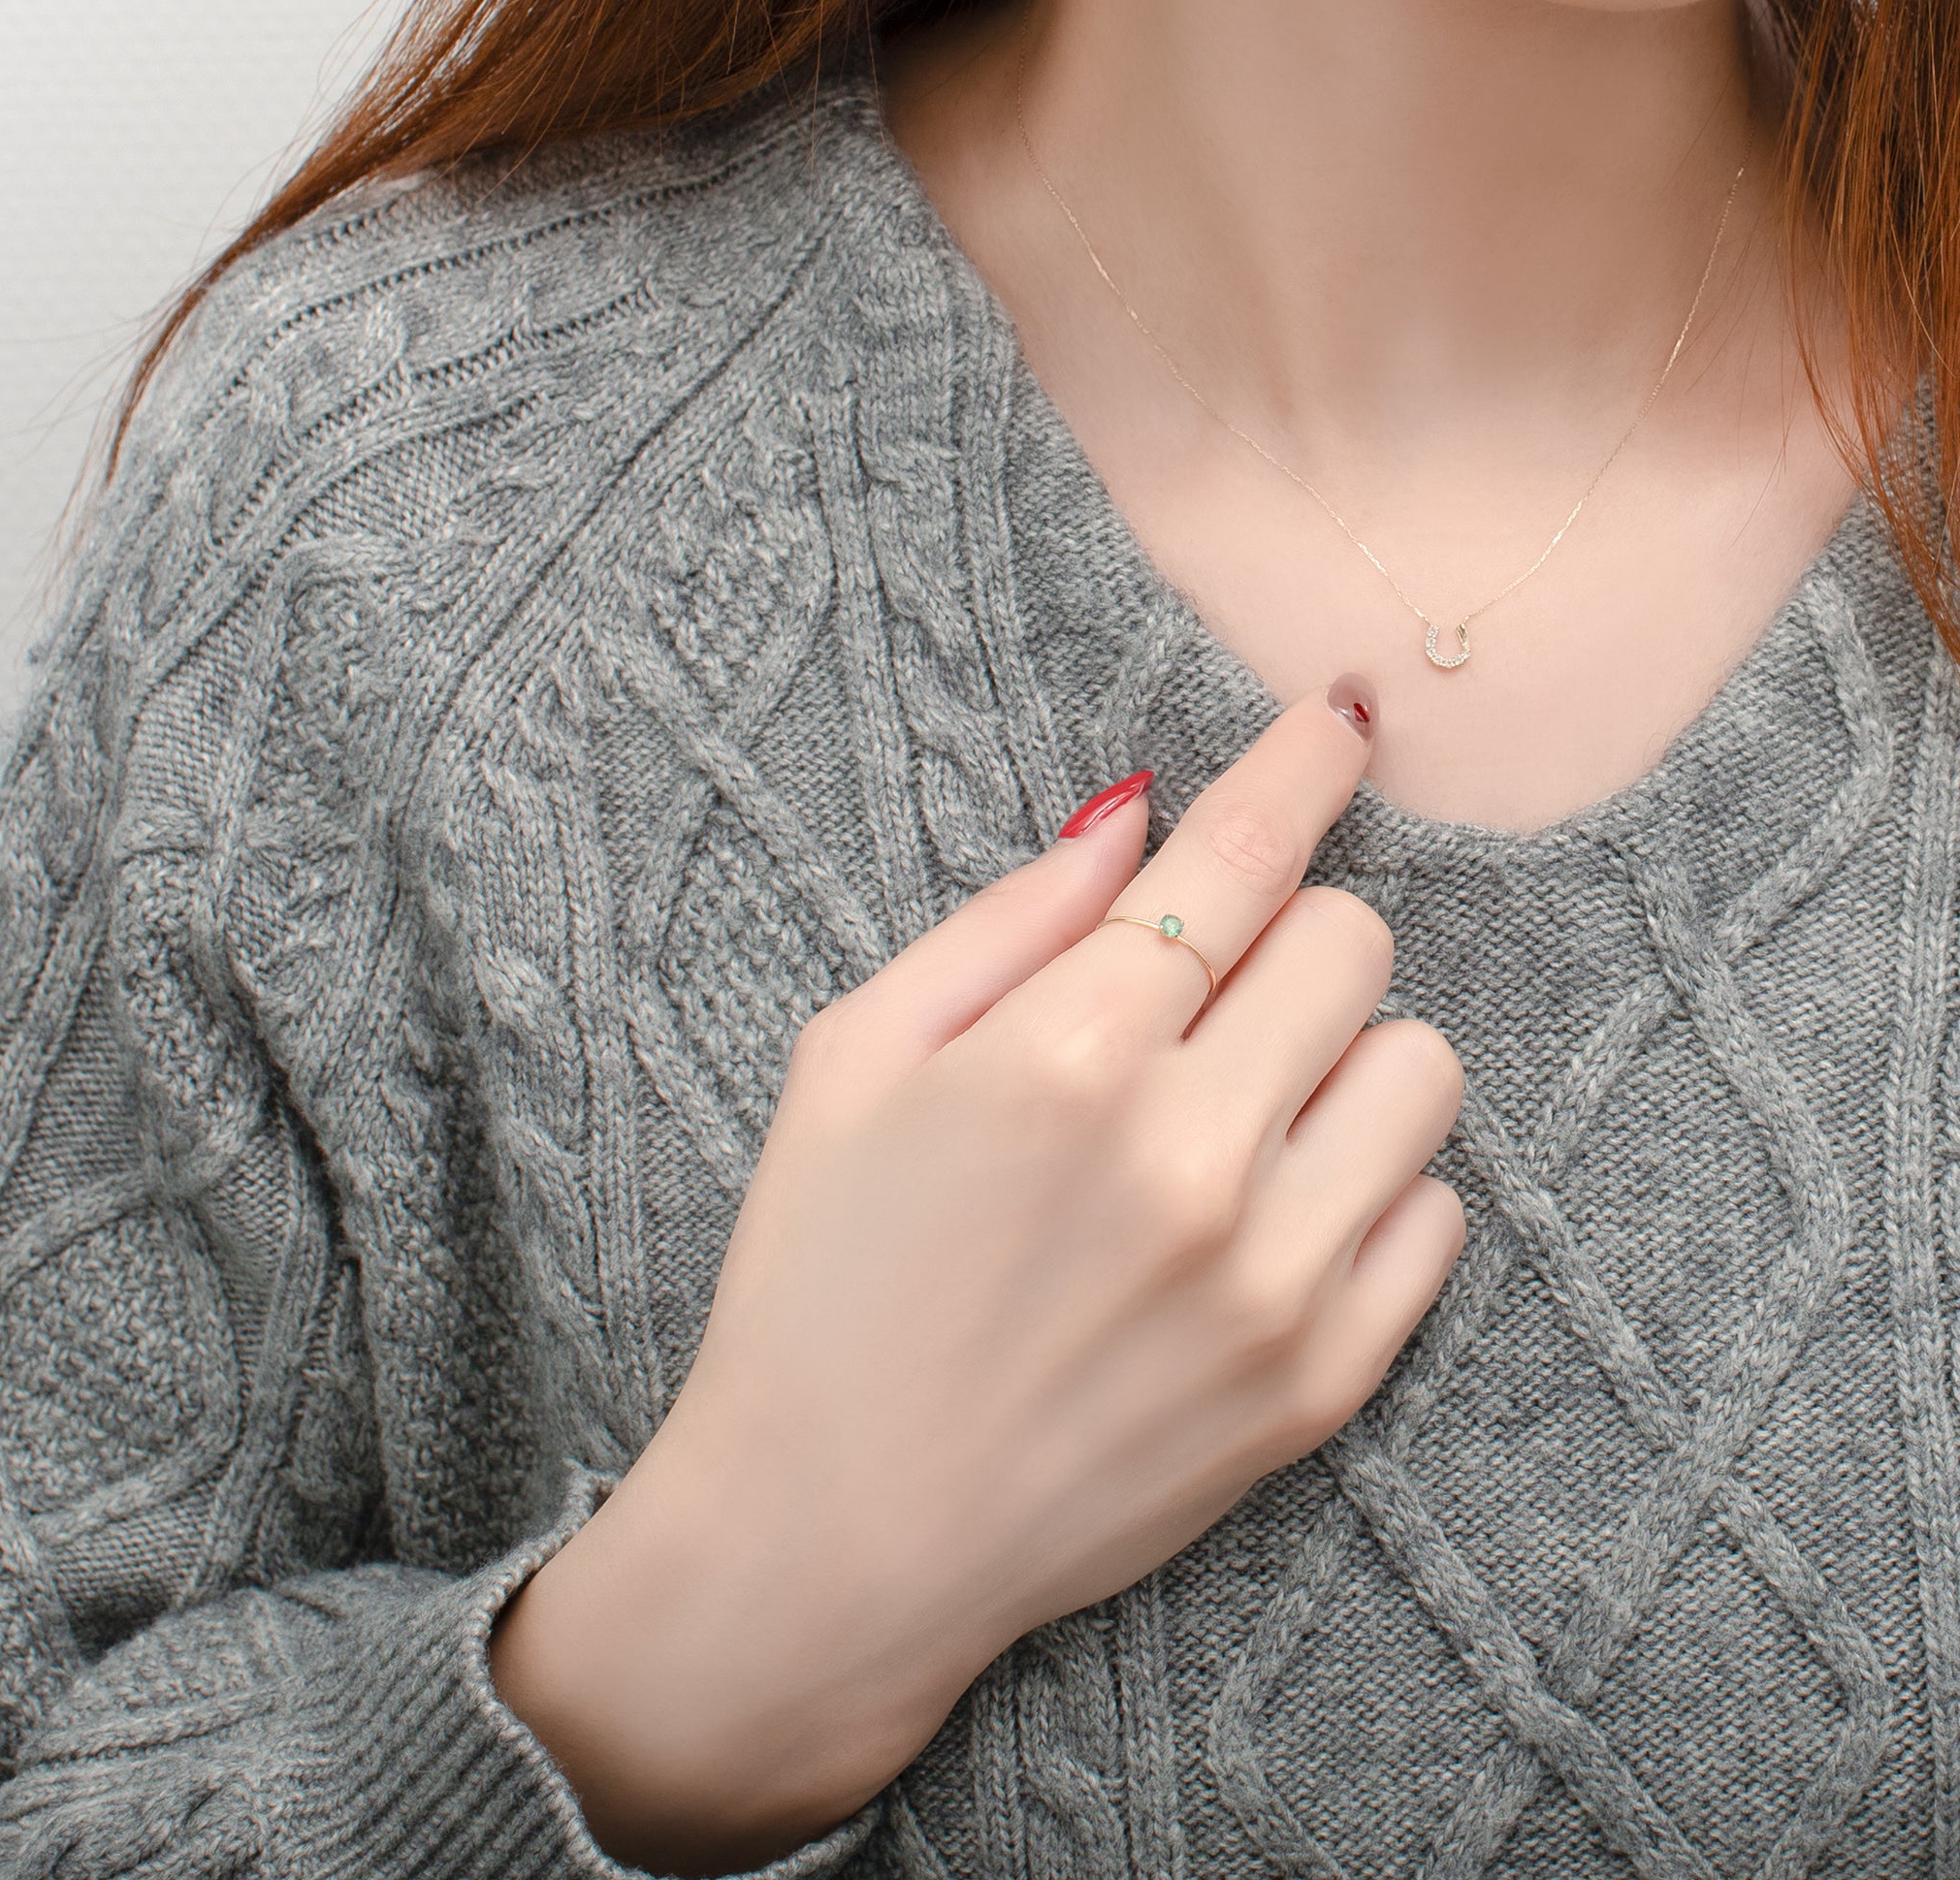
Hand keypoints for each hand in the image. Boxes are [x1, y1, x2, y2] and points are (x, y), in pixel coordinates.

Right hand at [490, 677, 1465, 1874]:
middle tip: (1198, 993)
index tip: (1348, 717)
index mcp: (1063, 1054)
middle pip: (1351, 941)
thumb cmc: (818, 1278)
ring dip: (1338, 1055)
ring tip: (1238, 1108)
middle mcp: (1191, 1156)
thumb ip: (1006, 919)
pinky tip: (1261, 1215)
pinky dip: (1365, 1186)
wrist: (835, 1537)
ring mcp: (1273, 1280)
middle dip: (1281, 935)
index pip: (1242, 853)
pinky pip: (1436, 1214)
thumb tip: (1136, 817)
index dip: (1305, 760)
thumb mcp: (851, 1060)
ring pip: (1421, 1067)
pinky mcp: (1320, 1384)